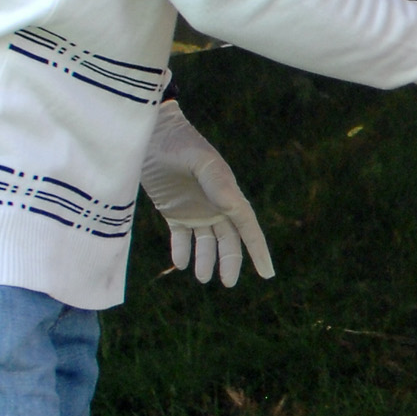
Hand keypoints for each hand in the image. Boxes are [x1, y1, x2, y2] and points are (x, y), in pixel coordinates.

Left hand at [141, 102, 275, 286]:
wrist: (149, 132)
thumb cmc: (177, 142)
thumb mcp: (199, 160)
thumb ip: (217, 182)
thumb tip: (234, 207)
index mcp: (226, 192)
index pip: (247, 227)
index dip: (258, 250)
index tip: (267, 274)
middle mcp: (214, 204)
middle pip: (228, 240)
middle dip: (230, 262)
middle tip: (227, 283)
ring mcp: (194, 208)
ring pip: (206, 242)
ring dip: (205, 260)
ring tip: (201, 278)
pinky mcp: (172, 210)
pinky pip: (181, 236)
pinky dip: (182, 251)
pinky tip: (181, 263)